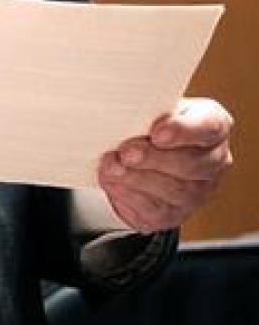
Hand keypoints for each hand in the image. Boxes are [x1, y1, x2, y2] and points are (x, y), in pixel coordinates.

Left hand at [98, 97, 233, 232]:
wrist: (135, 156)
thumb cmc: (146, 126)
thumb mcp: (149, 109)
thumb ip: (145, 112)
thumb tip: (123, 117)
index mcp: (211, 127)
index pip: (209, 127)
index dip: (184, 131)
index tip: (157, 133)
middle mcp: (212, 162)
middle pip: (191, 164)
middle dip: (154, 159)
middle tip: (127, 153)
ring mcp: (197, 192)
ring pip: (173, 190)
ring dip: (136, 178)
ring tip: (111, 167)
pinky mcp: (173, 214)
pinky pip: (154, 210)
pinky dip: (128, 194)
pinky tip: (112, 181)